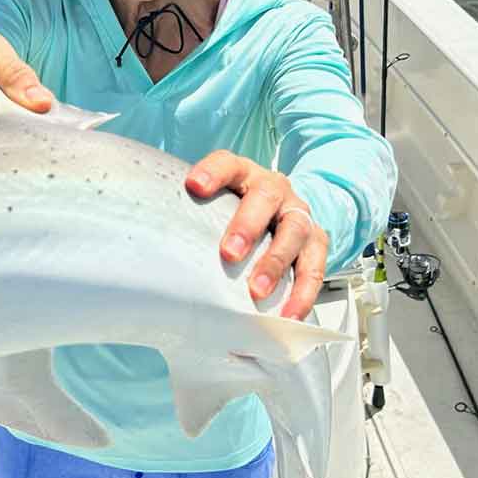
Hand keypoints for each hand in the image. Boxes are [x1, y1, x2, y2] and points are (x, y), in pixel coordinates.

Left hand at [185, 150, 328, 319]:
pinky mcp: (317, 240)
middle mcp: (275, 188)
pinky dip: (302, 292)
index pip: (226, 164)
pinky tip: (288, 313)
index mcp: (243, 173)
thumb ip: (194, 216)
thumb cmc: (235, 210)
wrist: (280, 208)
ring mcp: (298, 213)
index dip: (212, 173)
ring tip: (256, 291)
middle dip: (248, 226)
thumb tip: (160, 253)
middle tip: (229, 253)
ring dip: (275, 263)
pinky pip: (314, 266)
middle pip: (265, 198)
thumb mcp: (215, 203)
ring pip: (294, 232)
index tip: (194, 186)